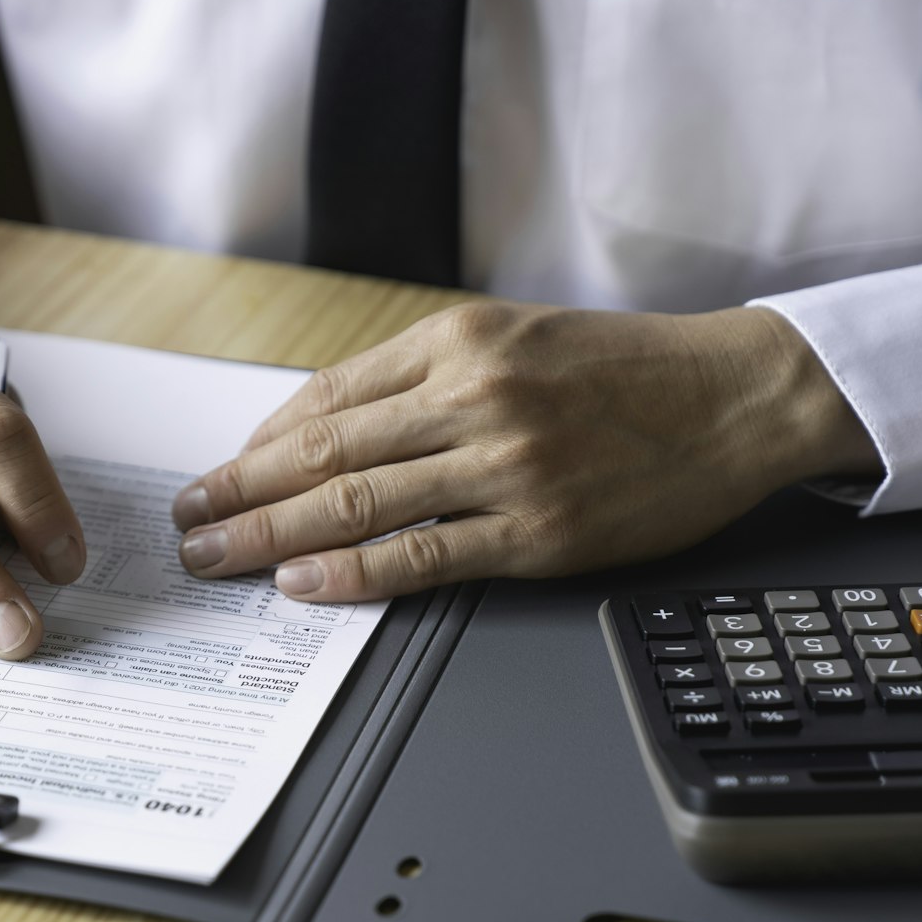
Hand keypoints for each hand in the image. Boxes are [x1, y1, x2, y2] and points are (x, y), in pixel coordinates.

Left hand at [170, 302, 880, 601]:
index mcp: (457, 341)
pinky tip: (302, 583)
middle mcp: (473, 395)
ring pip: (356, 502)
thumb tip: (323, 428)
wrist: (735, 396)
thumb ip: (420, 378)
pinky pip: (423, 555)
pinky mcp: (538, 529)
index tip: (218, 473)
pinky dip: (352, 573)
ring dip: (268, 534)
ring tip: (216, 555)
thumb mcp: (513, 337)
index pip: (327, 398)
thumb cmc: (621, 371)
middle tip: (186, 520)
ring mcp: (504, 464)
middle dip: (237, 491)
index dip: (258, 444)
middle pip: (322, 450)